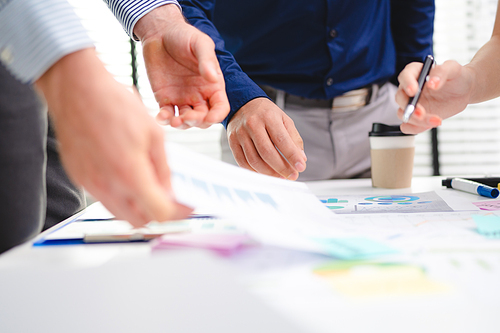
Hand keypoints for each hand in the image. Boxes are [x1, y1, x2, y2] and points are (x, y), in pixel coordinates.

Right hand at [36, 49, 191, 226]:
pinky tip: (130, 179)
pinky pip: (104, 199)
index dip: (178, 212)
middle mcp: (107, 185)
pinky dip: (121, 197)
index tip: (186, 205)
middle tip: (172, 200)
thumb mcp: (153, 134)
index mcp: (129, 173)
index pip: (160, 213)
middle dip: (160, 214)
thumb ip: (163, 168)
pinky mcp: (79, 177)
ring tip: (152, 189)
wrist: (77, 88)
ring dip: (139, 208)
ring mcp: (90, 183)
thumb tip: (170, 190)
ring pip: (121, 214)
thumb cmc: (114, 104)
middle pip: (140, 222)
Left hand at [134, 4, 228, 128]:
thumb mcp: (200, 44)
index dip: (217, 116)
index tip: (209, 118)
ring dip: (181, 125)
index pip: (220, 107)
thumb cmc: (184, 36)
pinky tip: (161, 117)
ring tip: (174, 120)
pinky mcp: (165, 99)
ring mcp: (182, 99)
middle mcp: (199, 95)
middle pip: (203, 119)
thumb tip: (214, 78)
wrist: (160, 32)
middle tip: (187, 117)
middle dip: (197, 122)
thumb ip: (207, 60)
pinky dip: (164, 120)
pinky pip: (167, 115)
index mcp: (213, 85)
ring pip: (186, 121)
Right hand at [226, 98, 306, 179]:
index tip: (300, 166)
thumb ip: (294, 138)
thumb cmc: (266, 113)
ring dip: (269, 173)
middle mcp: (252, 124)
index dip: (292, 155)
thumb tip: (300, 158)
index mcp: (268, 116)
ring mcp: (240, 134)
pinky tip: (265, 173)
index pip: (281, 140)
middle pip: (267, 152)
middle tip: (292, 176)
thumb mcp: (284, 119)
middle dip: (281, 168)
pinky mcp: (232, 142)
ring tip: (280, 176)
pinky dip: (255, 171)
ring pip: (254, 160)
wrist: (243, 104)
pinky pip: (242, 162)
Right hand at [396, 60, 474, 133]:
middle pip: (400, 98)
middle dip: (409, 107)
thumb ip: (441, 72)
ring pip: (403, 114)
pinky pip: (408, 126)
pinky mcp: (417, 117)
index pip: (404, 76)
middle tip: (422, 113)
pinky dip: (415, 128)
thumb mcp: (453, 68)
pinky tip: (430, 124)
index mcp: (415, 73)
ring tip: (436, 120)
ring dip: (415, 120)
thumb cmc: (457, 76)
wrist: (464, 91)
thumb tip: (432, 83)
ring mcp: (412, 104)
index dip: (407, 84)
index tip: (414, 91)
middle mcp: (409, 89)